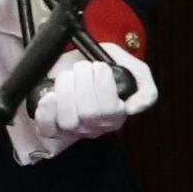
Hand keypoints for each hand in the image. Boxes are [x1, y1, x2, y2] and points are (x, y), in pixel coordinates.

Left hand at [10, 49, 159, 164]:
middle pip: (89, 114)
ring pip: (69, 121)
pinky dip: (47, 111)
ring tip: (68, 76)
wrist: (74, 61)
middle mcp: (96, 127)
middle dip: (83, 84)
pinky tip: (50, 96)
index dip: (102, 86)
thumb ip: (145, 89)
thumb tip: (133, 108)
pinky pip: (48, 129)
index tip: (99, 66)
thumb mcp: (133, 69)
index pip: (110, 110)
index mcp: (117, 116)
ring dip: (65, 91)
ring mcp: (73, 130)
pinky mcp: (52, 128)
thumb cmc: (103, 65)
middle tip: (82, 67)